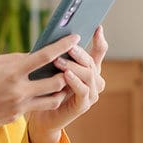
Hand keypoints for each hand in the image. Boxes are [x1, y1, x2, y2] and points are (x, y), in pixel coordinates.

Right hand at [0, 34, 79, 131]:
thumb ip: (10, 60)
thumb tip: (29, 57)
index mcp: (12, 71)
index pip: (45, 56)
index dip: (63, 45)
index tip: (75, 38)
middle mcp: (19, 90)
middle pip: (57, 81)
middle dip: (66, 73)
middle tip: (68, 66)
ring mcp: (19, 106)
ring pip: (53, 99)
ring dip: (59, 90)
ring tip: (59, 82)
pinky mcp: (16, 117)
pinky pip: (35, 107)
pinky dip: (40, 100)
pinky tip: (37, 94)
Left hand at [26, 25, 107, 142]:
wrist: (42, 115)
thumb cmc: (47, 88)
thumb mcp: (53, 67)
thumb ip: (60, 55)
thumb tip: (56, 36)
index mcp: (90, 69)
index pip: (100, 52)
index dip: (99, 40)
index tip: (97, 27)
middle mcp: (95, 81)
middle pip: (92, 62)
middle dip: (80, 53)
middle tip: (68, 46)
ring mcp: (91, 94)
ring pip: (89, 75)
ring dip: (74, 66)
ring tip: (60, 60)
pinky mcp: (83, 106)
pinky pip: (82, 91)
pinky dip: (75, 82)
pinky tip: (66, 75)